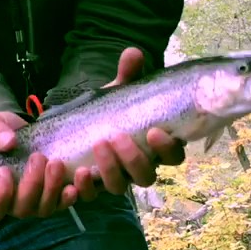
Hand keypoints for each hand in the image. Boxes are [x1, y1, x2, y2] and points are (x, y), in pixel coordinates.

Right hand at [0, 110, 77, 221]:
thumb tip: (8, 142)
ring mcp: (35, 202)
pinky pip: (62, 204)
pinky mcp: (53, 195)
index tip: (4, 170)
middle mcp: (12, 204)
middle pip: (22, 209)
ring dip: (52, 188)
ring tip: (56, 163)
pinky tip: (75, 184)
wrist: (18, 129)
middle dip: (32, 185)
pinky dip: (69, 196)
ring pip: (45, 208)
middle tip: (38, 157)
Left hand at [71, 47, 186, 201]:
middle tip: (118, 136)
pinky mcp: (92, 187)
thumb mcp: (117, 93)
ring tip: (98, 144)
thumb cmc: (108, 112)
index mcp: (154, 147)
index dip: (168, 148)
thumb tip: (132, 53)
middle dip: (134, 159)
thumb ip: (127, 76)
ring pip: (120, 186)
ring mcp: (115, 180)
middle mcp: (138, 168)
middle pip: (147, 176)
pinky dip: (86, 188)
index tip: (155, 131)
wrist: (76, 126)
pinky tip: (79, 173)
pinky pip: (92, 196)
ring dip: (110, 169)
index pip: (173, 156)